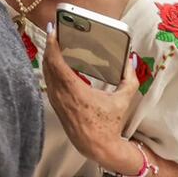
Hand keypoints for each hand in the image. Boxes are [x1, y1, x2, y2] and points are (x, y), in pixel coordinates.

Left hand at [41, 22, 141, 170]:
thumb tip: (131, 61)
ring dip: (49, 56)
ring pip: (46, 72)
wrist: (97, 147)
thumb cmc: (109, 123)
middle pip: (48, 64)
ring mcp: (55, 100)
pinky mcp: (55, 104)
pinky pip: (48, 81)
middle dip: (49, 45)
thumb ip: (129, 79)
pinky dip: (50, 68)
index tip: (52, 29)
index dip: (52, 44)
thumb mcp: (122, 100)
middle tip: (54, 30)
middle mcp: (60, 94)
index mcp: (74, 90)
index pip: (56, 62)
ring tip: (54, 42)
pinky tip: (56, 61)